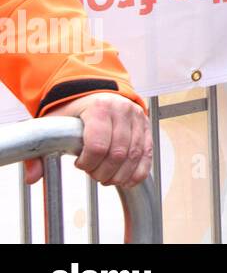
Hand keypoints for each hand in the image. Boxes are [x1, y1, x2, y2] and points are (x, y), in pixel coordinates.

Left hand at [27, 93, 151, 187]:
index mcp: (99, 107)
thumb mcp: (52, 125)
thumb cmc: (73, 111)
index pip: (98, 145)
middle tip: (93, 174)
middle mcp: (122, 110)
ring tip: (106, 177)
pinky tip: (126, 179)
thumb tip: (32, 178)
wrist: (94, 93)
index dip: (88, 163)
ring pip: (134, 156)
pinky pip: (147, 154)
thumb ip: (39, 152)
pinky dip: (138, 171)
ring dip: (120, 175)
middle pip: (118, 154)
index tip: (79, 164)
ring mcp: (137, 118)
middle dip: (104, 172)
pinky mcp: (146, 126)